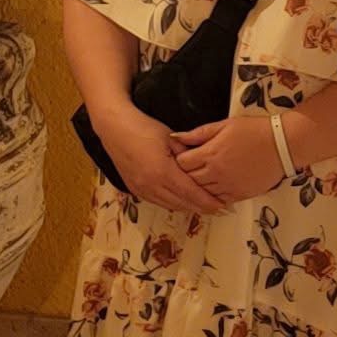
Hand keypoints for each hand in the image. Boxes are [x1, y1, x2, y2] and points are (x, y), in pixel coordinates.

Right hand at [95, 103, 229, 214]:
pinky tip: (181, 200)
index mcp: (163, 172)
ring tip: (202, 206)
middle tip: (216, 207)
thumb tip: (203, 166)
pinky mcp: (135, 190)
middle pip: (182, 203)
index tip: (221, 205)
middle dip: (200, 207)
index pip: (191, 193)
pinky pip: (158, 202)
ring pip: (170, 205)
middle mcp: (152, 185)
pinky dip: (172, 203)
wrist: (115, 129)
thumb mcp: (171, 138)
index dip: (207, 201)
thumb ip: (188, 155)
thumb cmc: (144, 128)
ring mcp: (142, 189)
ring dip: (187, 207)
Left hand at [169, 116, 290, 205]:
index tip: (184, 155)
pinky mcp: (239, 195)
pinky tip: (215, 186)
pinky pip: (218, 200)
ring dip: (199, 186)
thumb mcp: (225, 125)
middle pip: (189, 180)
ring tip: (203, 177)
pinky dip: (213, 195)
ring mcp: (227, 186)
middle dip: (186, 174)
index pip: (182, 163)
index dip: (180, 159)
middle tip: (190, 167)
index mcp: (210, 154)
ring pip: (202, 192)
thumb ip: (199, 133)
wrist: (282, 145)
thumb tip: (176, 137)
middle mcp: (216, 173)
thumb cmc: (254, 131)